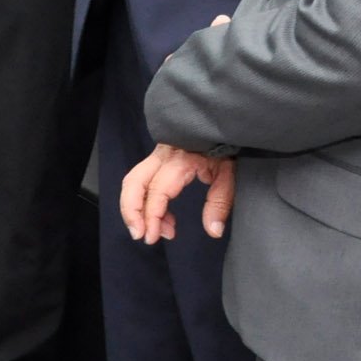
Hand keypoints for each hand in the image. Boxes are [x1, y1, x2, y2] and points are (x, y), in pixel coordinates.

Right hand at [119, 142, 237, 244]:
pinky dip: (146, 201)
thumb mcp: (229, 174)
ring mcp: (157, 155)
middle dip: (131, 211)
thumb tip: (213, 231)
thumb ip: (220, 202)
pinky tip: (164, 218)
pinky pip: (142, 180)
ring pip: (133, 181)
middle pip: (133, 183)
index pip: (156, 191)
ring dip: (135, 208)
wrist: (220, 123)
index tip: (153, 237)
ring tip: (153, 231)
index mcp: (179, 160)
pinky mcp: (158, 159)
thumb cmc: (226, 147)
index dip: (151, 216)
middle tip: (139, 235)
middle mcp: (162, 156)